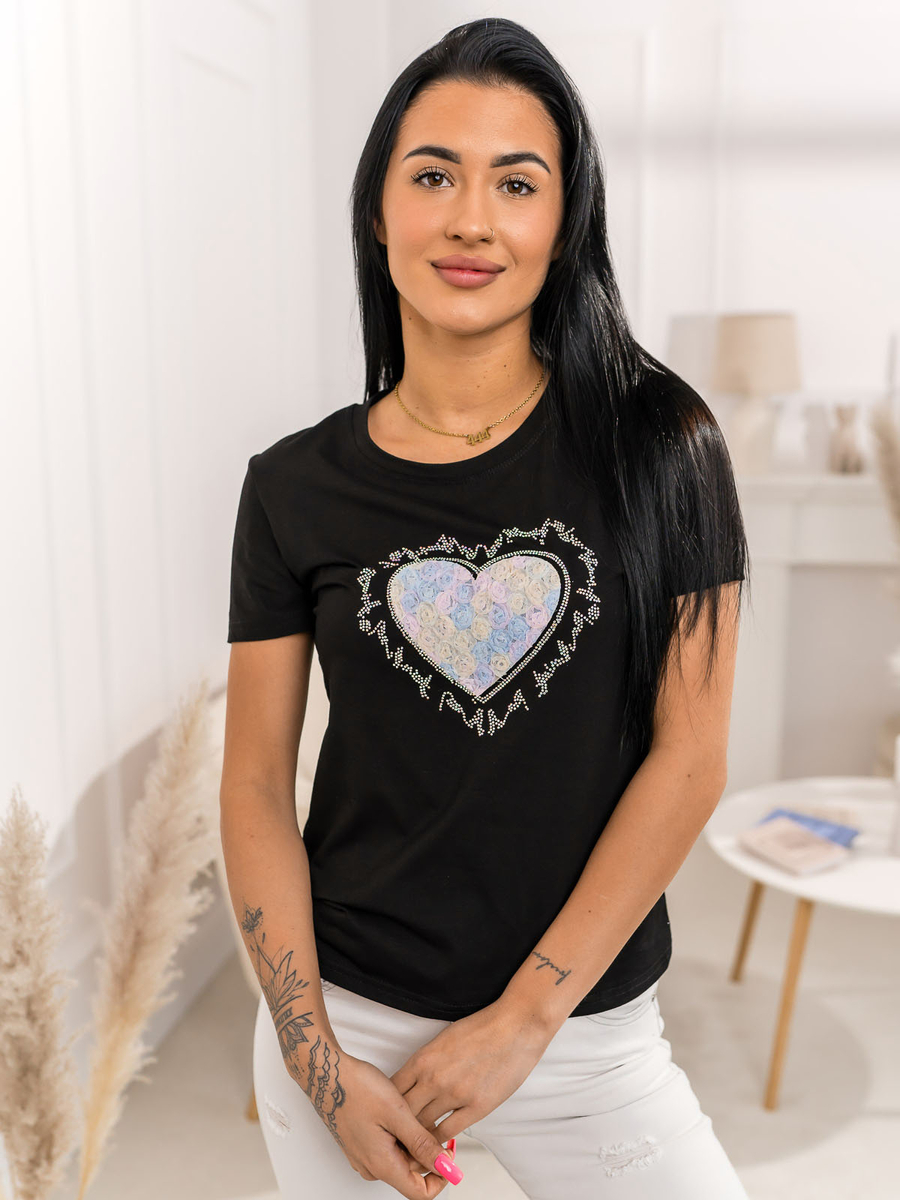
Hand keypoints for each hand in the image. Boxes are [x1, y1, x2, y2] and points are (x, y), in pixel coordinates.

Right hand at [296, 1048, 460, 1197]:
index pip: (420, 1193)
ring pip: (401, 1159)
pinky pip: (388, 1148)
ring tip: (408, 1111)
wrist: (326, 1074)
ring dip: (412, 1140)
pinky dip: (399, 1134)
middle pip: (412, 1174)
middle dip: (426, 1151)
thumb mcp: (397, 1113)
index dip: (441, 1177)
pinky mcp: (362, 1144)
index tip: (449, 1154)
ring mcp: (365, 1156)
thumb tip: (444, 1164)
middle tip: (427, 1118)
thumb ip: (422, 1143)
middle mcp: (371, 1166)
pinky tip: (396, 1112)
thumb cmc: (356, 1089)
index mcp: (382, 1164)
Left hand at [388, 997, 553, 1144]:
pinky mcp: (476, 1107)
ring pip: (423, 1126)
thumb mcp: (443, 1039)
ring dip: (418, 1136)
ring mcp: (455, 1094)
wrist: (516, 1026)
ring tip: (415, 1145)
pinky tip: (439, 1142)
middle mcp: (433, 1078)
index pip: (392, 1091)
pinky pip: (447, 1132)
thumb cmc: (481, 1028)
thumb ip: (426, 1063)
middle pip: (402, 1113)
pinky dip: (440, 1140)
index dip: (387, 1106)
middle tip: (397, 1137)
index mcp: (423, 1058)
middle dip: (398, 1127)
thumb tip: (413, 1084)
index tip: (389, 1115)